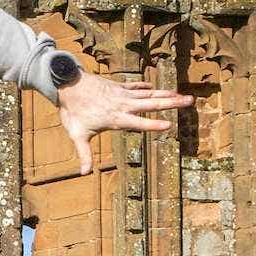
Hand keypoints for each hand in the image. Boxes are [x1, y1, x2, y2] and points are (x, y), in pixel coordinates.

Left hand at [47, 63, 192, 171]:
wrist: (66, 83)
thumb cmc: (72, 111)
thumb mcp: (77, 135)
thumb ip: (84, 154)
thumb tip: (84, 173)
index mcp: (116, 118)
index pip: (138, 123)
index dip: (153, 124)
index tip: (170, 124)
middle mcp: (123, 104)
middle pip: (151, 104)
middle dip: (171, 103)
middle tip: (189, 101)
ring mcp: (122, 93)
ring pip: (148, 94)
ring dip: (166, 93)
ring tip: (182, 94)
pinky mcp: (118, 86)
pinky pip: (135, 87)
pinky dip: (146, 87)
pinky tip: (154, 87)